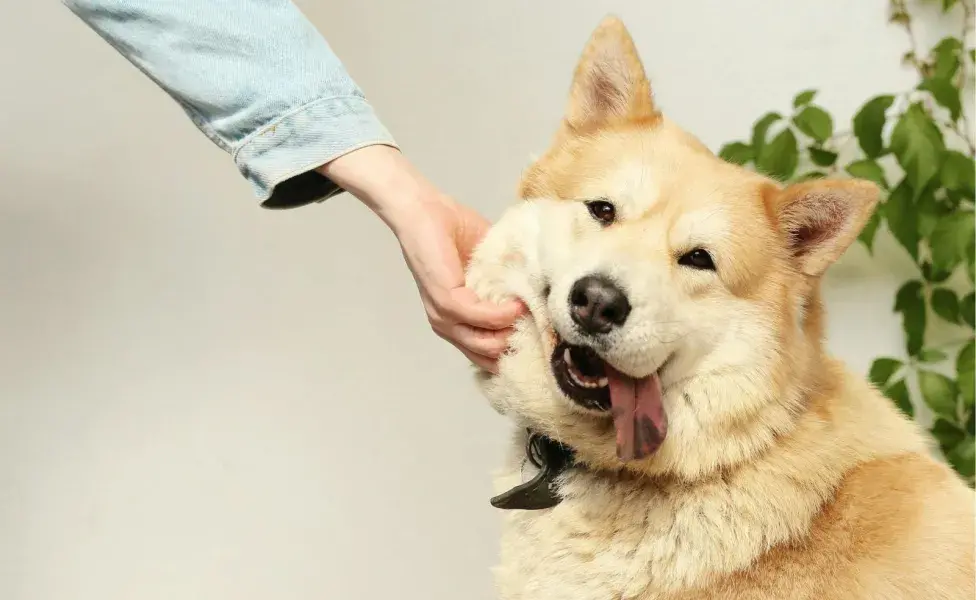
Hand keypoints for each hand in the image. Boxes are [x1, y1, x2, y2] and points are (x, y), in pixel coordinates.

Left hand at [318, 145, 524, 370]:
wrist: (425, 210)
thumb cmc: (454, 230)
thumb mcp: (489, 262)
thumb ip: (508, 279)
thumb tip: (541, 289)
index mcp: (458, 319)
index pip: (487, 354)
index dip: (515, 353)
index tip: (543, 343)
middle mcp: (449, 325)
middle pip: (488, 357)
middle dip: (518, 350)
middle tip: (545, 334)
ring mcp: (444, 315)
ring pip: (485, 345)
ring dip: (513, 332)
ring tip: (534, 316)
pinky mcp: (445, 300)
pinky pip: (480, 317)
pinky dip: (502, 314)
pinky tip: (518, 304)